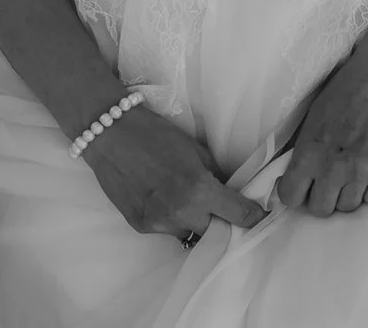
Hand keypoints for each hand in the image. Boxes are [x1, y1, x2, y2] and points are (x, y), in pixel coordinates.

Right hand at [80, 105, 266, 243]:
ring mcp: (159, 223)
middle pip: (217, 232)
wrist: (108, 133)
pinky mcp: (141, 227)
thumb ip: (215, 174)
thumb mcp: (195, 148)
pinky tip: (162, 198)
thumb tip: (230, 191)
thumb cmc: (154, 132)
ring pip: (189, 234)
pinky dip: (170, 219)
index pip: (240, 215)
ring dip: (194, 222)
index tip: (259, 216)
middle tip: (218, 206)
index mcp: (199, 189)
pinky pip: (166, 230)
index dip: (253, 216)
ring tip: (184, 199)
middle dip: (221, 221)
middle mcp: (181, 213)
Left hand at [275, 36, 367, 216]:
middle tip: (326, 181)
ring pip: (348, 207)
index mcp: (310, 150)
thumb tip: (296, 174)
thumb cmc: (347, 87)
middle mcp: (334, 167)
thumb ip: (305, 149)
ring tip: (350, 172)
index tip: (300, 186)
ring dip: (346, 193)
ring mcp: (364, 172)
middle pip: (320, 209)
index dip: (293, 193)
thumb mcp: (314, 116)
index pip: (291, 196)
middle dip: (320, 196)